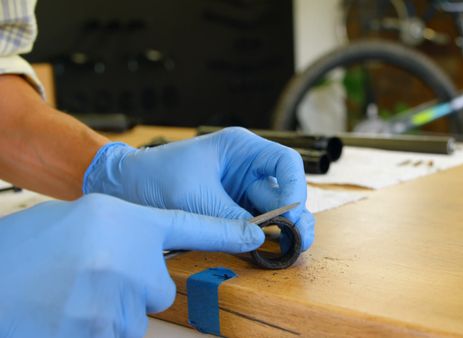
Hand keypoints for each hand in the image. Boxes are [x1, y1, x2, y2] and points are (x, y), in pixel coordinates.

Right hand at [0, 194, 262, 336]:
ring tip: (70, 294)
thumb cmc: (26, 248)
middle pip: (159, 290)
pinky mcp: (99, 334)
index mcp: (125, 223)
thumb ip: (126, 233)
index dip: (227, 233)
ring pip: (135, 318)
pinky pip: (115, 334)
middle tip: (91, 277)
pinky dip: (94, 328)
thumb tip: (152, 257)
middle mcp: (129, 260)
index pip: (191, 226)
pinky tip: (66, 313)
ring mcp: (115, 302)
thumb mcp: (84, 221)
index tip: (256, 237)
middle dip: (134, 289)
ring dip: (110, 312)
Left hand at [83, 127, 314, 250]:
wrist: (123, 187)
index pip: (285, 162)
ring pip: (272, 209)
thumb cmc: (154, 177)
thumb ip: (229, 216)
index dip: (295, 186)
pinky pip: (254, 223)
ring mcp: (239, 189)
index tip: (292, 213)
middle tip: (300, 240)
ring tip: (291, 249)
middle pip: (283, 189)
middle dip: (294, 215)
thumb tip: (261, 237)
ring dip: (282, 228)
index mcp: (241, 148)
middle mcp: (246, 167)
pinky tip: (271, 249)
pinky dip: (263, 236)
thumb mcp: (194, 197)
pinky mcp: (230, 209)